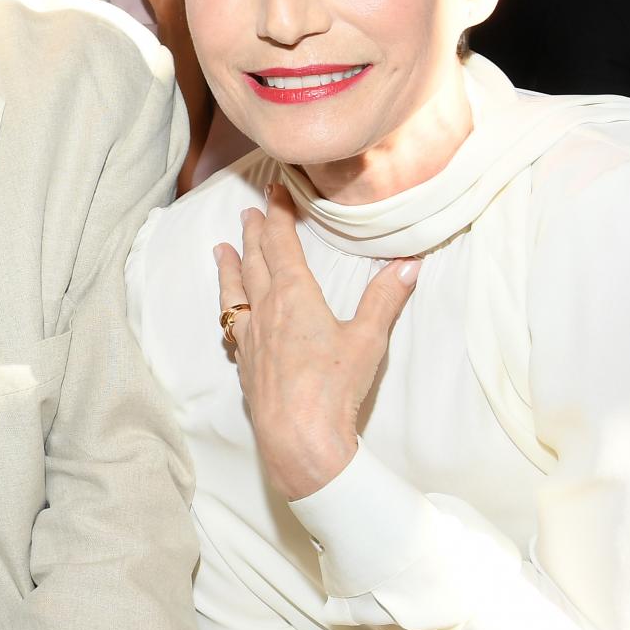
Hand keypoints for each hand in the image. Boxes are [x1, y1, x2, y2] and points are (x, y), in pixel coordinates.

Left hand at [214, 185, 418, 498]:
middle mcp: (266, 311)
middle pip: (255, 262)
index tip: (274, 190)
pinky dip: (229, 310)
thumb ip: (385, 299)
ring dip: (230, 268)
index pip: (281, 244)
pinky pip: (232, 327)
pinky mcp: (246, 365)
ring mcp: (251, 339)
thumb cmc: (334, 388)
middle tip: (248, 211)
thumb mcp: (368, 339)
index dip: (277, 215)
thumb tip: (409, 264)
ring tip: (220, 249)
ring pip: (235, 292)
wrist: (298, 438)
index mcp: (295, 297)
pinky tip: (229, 315)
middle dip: (253, 234)